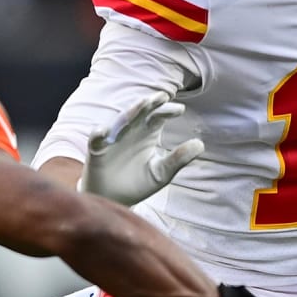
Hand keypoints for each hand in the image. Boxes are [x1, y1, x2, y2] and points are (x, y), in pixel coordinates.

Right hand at [80, 91, 203, 204]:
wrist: (114, 200)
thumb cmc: (138, 183)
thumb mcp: (162, 172)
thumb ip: (179, 158)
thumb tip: (200, 144)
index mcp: (148, 134)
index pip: (159, 116)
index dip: (167, 111)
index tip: (179, 110)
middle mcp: (131, 132)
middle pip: (140, 113)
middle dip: (149, 103)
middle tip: (161, 96)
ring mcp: (113, 140)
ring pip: (121, 122)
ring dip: (130, 113)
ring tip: (141, 104)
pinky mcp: (97, 151)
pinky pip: (96, 140)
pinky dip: (98, 135)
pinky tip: (102, 131)